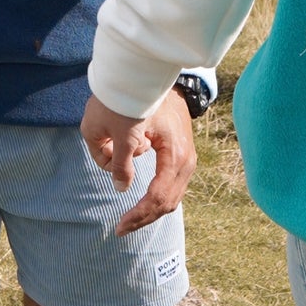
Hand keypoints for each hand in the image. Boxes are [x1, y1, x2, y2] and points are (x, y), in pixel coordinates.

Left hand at [81, 89, 196, 235]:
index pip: (158, 197)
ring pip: (172, 198)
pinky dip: (157, 200)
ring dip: (150, 211)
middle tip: (120, 228)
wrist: (157, 76)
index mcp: (174, 155)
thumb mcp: (122, 129)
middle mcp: (186, 161)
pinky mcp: (182, 158)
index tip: (118, 225)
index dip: (138, 215)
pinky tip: (141, 205)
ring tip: (128, 220)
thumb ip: (120, 160)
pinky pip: (172, 188)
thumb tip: (120, 188)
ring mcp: (187, 160)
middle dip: (143, 218)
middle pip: (167, 203)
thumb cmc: (138, 98)